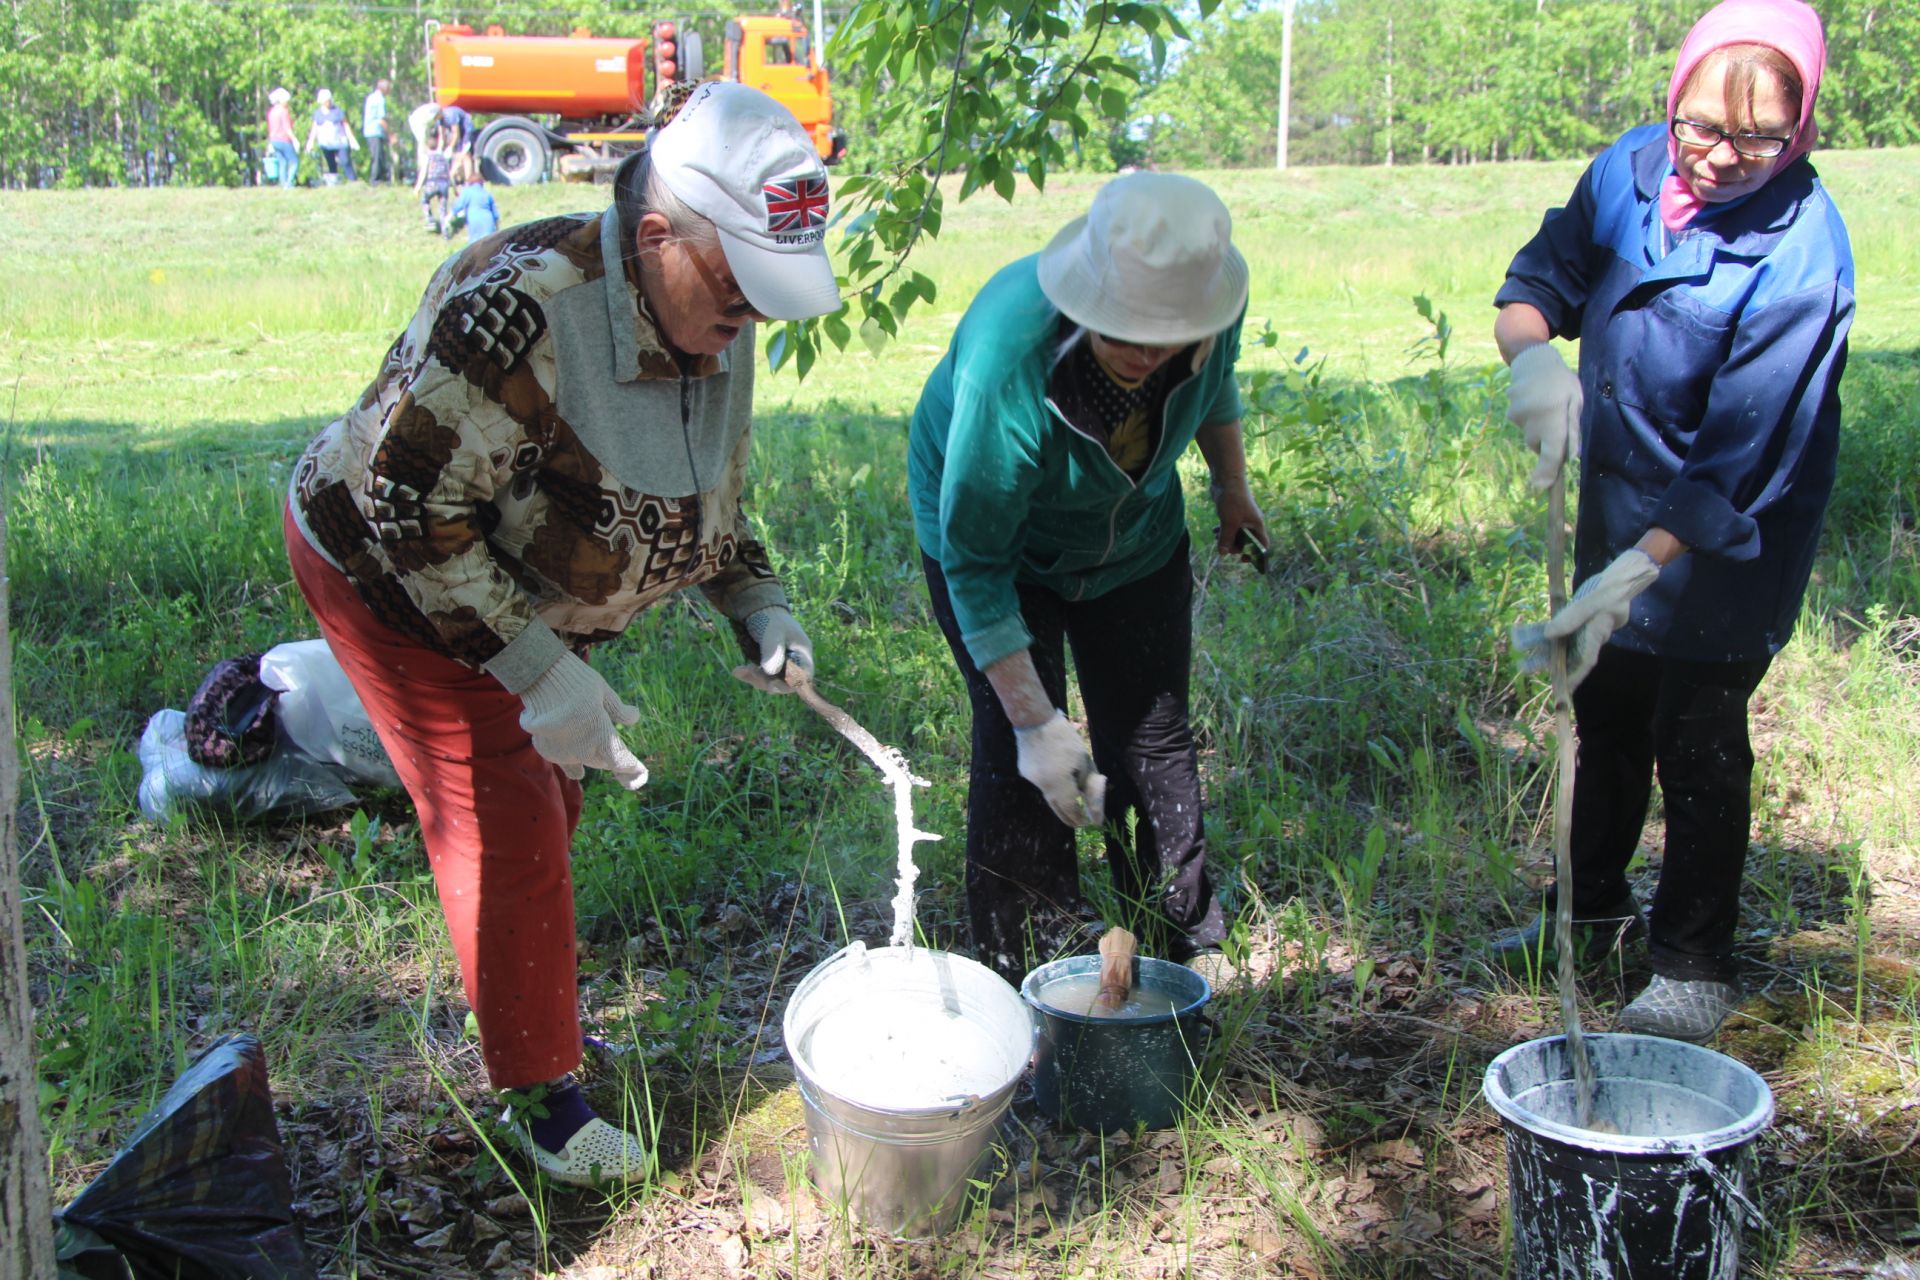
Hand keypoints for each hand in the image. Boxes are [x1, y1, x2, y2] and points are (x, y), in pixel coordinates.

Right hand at [517, 651, 648, 789]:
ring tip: (590, 752)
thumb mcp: (603, 691)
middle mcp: (583, 751)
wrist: (539, 679)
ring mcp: (562, 753)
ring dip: (588, 755)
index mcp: (602, 737)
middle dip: (610, 759)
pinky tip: (568, 744)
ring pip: (582, 762)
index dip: (633, 770)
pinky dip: (568, 753)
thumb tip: (634, 718)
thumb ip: (618, 709)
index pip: (621, 762)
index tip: (641, 775)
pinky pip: (562, 758)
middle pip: (602, 762)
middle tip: (616, 756)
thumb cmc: (576, 682)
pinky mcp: (545, 749)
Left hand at [731, 605, 814, 694]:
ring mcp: (782, 664)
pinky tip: (738, 671)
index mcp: (802, 653)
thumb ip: (772, 650)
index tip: (771, 683)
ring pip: (772, 681)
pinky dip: (751, 675)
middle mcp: (795, 662)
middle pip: (785, 683)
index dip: (790, 684)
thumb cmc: (770, 618)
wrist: (759, 610)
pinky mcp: (771, 665)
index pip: (803, 677)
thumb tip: (771, 672)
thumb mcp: (772, 631)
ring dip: (756, 679)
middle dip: (766, 682)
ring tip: (739, 671)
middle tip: (749, 673)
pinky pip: (763, 677)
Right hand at [1014, 711, 1106, 827]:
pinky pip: (1042, 784)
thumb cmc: (1064, 738)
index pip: (1071, 809)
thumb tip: (1091, 799)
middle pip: (1058, 809)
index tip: (1090, 822)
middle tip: (1080, 821)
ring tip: (1072, 803)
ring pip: (1049, 797)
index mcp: (1059, 783)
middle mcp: (1043, 786)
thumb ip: (1088, 781)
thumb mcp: (1083, 759)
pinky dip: (1051, 786)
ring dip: (1061, 802)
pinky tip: (1056, 777)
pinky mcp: (1026, 773)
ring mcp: (1032, 780)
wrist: (1035, 721)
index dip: (1081, 817)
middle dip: (1070, 817)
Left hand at [1209, 476, 1268, 560]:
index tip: (1243, 559)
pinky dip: (1222, 531)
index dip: (1255, 554)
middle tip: (1223, 544)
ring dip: (1226, 539)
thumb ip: (1226, 539)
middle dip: (1235, 546)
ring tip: (1216, 536)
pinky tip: (1214, 530)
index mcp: (1257, 525)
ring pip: (1236, 535)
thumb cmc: (1232, 499)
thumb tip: (1223, 553)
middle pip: (1246, 542)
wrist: (1226, 479)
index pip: (1262, 545)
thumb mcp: (1229, 522)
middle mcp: (1251, 522)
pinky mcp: (1232, 514)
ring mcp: (1241, 518)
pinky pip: (1229, 528)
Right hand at [1506, 344, 1581, 490]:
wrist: (1532, 360)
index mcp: (1554, 419)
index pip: (1551, 455)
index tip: (1539, 489)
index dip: (1546, 474)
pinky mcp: (1509, 414)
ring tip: (1545, 405)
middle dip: (1548, 441)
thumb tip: (1570, 459)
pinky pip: (1522, 425)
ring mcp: (1518, 418)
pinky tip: (1533, 401)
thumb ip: (1572, 431)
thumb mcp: (1576, 403)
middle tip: (1557, 418)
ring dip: (1538, 428)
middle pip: (1539, 446)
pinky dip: (1529, 419)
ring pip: (1530, 436)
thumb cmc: (1561, 382)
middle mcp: (1533, 422)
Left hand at [1512, 549, 1659, 687]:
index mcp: (1596, 635)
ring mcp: (1583, 631)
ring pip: (1561, 645)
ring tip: (1521, 655)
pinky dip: (1544, 634)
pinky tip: (1527, 635)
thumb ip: (1572, 618)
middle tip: (1526, 669)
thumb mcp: (1592, 602)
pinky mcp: (1577, 623)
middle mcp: (1589, 638)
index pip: (1584, 661)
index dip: (1573, 677)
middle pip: (1569, 656)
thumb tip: (1549, 634)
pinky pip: (1559, 631)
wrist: (1619, 582)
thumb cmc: (1610, 592)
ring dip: (1543, 650)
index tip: (1561, 690)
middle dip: (1549, 665)